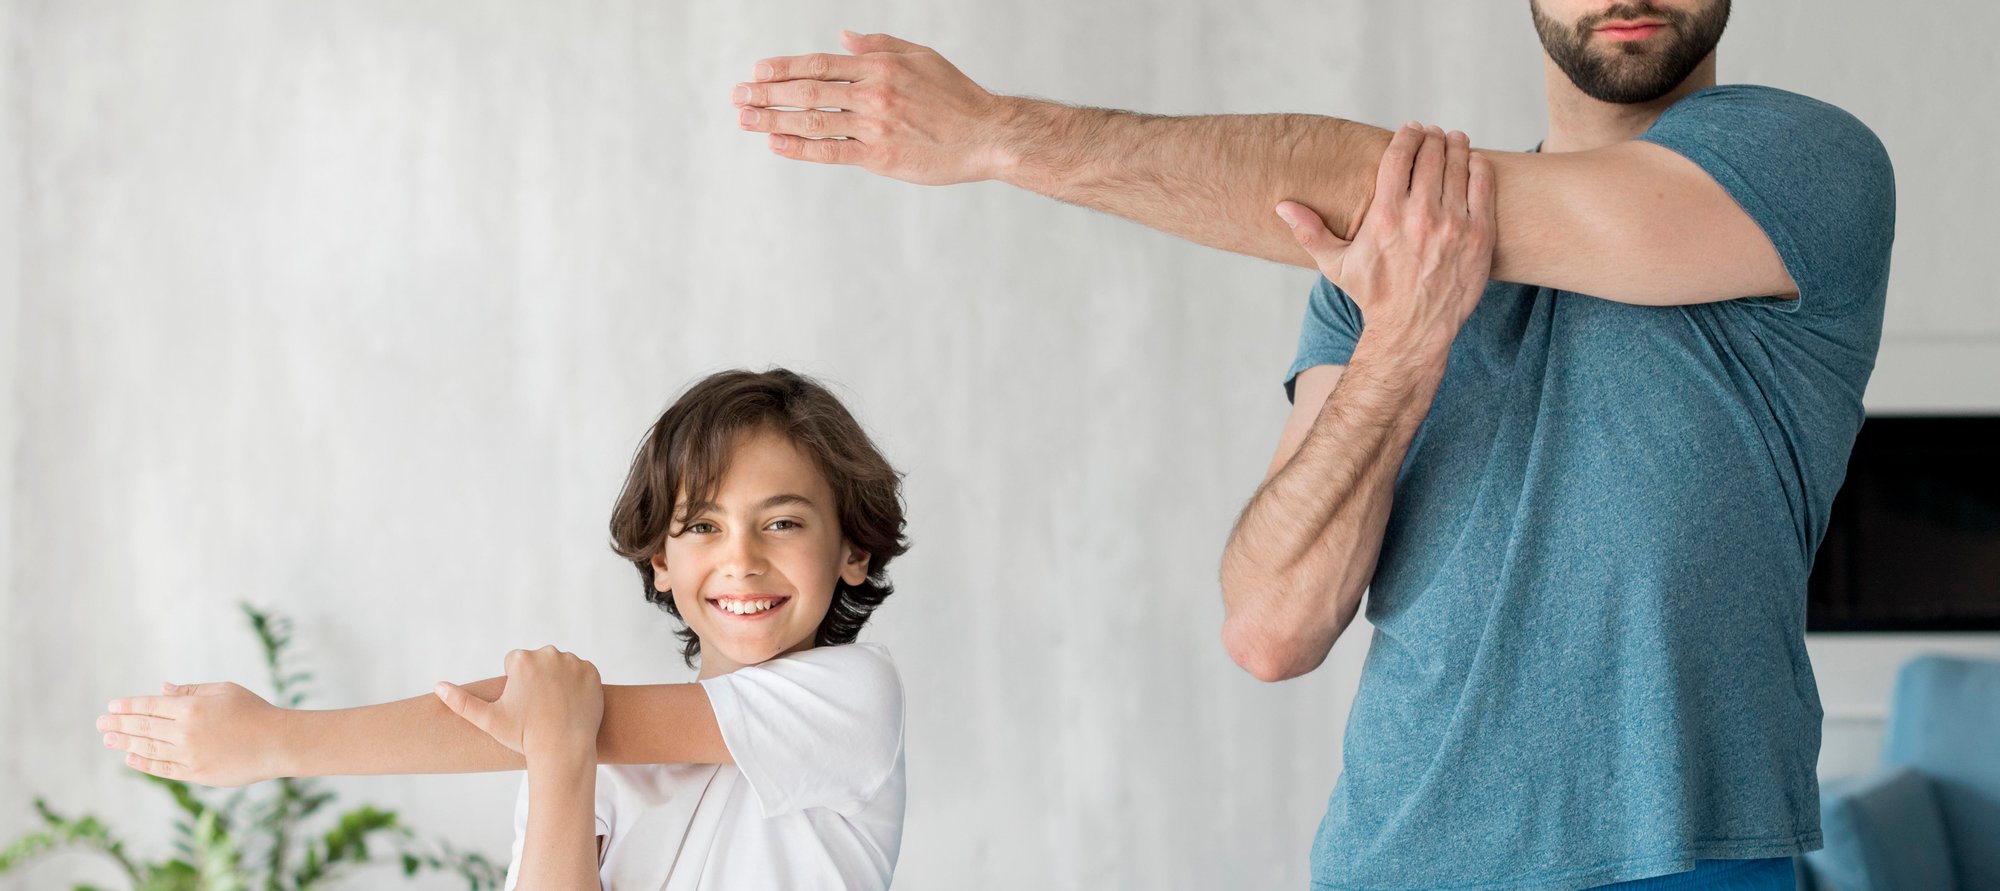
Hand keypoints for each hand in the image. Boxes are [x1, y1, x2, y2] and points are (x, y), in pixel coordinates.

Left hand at [97, 682, 284, 786]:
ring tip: (108, 739)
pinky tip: (131, 757)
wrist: (279, 743)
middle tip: (100, 723)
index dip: (129, 706)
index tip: (112, 707)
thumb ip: (190, 691)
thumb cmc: (255, 711)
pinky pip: (163, 768)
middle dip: (119, 724)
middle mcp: (186, 732)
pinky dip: (144, 763)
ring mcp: (189, 755)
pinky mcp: (196, 774)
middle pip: (143, 727)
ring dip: (125, 743)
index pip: (150, 706)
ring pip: (148, 748)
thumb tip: (161, 691)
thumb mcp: (224, 690)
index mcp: (193, 707)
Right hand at [435, 646, 601, 762]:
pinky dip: (578, 684)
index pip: (515, 663)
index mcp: (521, 660)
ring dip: (558, 679)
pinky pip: (582, 673)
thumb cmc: (523, 736)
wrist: (563, 749)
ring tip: (555, 706)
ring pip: (560, 666)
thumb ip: (462, 702)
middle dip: (537, 679)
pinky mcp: (592, 670)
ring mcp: (573, 661)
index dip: (516, 684)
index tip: (521, 703)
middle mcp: (548, 654)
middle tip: (539, 707)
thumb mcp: (489, 720)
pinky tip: (572, 703)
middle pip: (538, 662)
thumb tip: (437, 686)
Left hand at [733, 31, 1011, 184]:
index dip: (784, 67)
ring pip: (812, 120)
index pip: (820, 64)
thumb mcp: (921, 57)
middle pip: (807, 90)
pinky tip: (776, 144)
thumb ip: (880, 46)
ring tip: (744, 120)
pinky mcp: (879, 157)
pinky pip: (831, 151)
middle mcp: (872, 93)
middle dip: (766, 93)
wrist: (988, 135)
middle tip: (737, 96)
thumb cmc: (958, 97)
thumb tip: (844, 39)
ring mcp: (874, 126)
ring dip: (772, 118)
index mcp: (879, 66)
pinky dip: (800, 147)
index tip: (758, 71)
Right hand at [1277, 123, 1495, 355]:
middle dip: (1432, 137)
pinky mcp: (1479, 236)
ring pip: (1459, 165)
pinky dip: (1478, 167)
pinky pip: (1483, 185)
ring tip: (1452, 141)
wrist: (1413, 331)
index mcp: (1385, 217)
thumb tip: (1281, 206)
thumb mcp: (1335, 265)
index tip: (1410, 129)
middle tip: (1432, 134)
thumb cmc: (1373, 296)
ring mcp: (1454, 225)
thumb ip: (1310, 233)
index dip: (1407, 135)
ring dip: (1456, 146)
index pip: (1399, 156)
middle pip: (1431, 154)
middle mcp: (1421, 217)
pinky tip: (1472, 163)